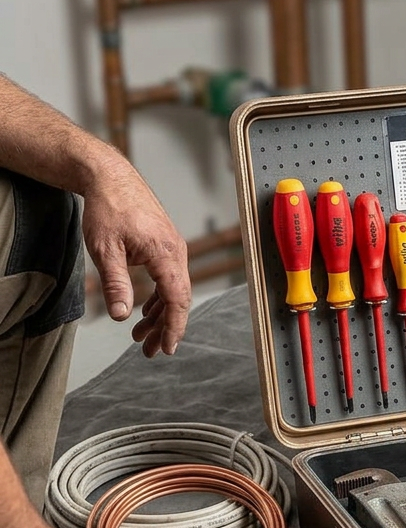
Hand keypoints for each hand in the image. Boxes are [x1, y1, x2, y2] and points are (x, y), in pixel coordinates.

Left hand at [79, 157, 191, 356]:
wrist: (110, 177)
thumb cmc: (108, 208)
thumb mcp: (105, 249)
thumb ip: (116, 284)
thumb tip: (122, 315)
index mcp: (166, 254)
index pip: (177, 299)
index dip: (174, 327)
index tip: (167, 348)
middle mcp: (177, 253)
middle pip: (178, 299)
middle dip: (165, 328)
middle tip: (149, 350)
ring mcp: (173, 250)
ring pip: (173, 291)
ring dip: (160, 315)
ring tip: (140, 336)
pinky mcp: (166, 247)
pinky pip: (168, 279)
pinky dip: (159, 298)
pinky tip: (145, 311)